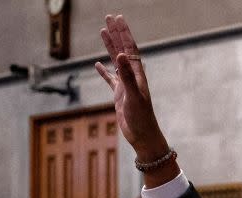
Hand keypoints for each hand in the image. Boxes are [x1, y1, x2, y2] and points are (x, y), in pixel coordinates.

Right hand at [94, 15, 169, 161]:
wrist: (144, 136)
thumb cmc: (142, 118)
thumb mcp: (133, 95)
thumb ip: (126, 75)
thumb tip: (120, 54)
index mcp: (137, 74)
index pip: (129, 48)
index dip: (123, 33)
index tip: (117, 18)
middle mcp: (132, 76)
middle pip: (123, 49)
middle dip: (117, 33)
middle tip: (109, 17)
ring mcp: (126, 85)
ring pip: (115, 61)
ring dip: (110, 46)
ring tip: (103, 31)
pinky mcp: (120, 95)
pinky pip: (110, 80)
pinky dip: (104, 71)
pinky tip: (97, 65)